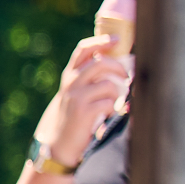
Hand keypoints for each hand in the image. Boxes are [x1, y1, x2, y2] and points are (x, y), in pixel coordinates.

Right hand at [33, 36, 132, 169]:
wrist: (58, 143)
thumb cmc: (73, 116)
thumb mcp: (75, 92)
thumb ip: (89, 77)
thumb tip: (115, 62)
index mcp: (69, 76)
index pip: (84, 50)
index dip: (102, 41)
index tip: (118, 40)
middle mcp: (71, 83)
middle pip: (100, 63)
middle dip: (119, 68)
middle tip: (126, 77)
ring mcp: (76, 97)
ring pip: (108, 84)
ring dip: (115, 95)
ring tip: (111, 104)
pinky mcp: (83, 112)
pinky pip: (109, 103)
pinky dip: (112, 109)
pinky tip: (106, 116)